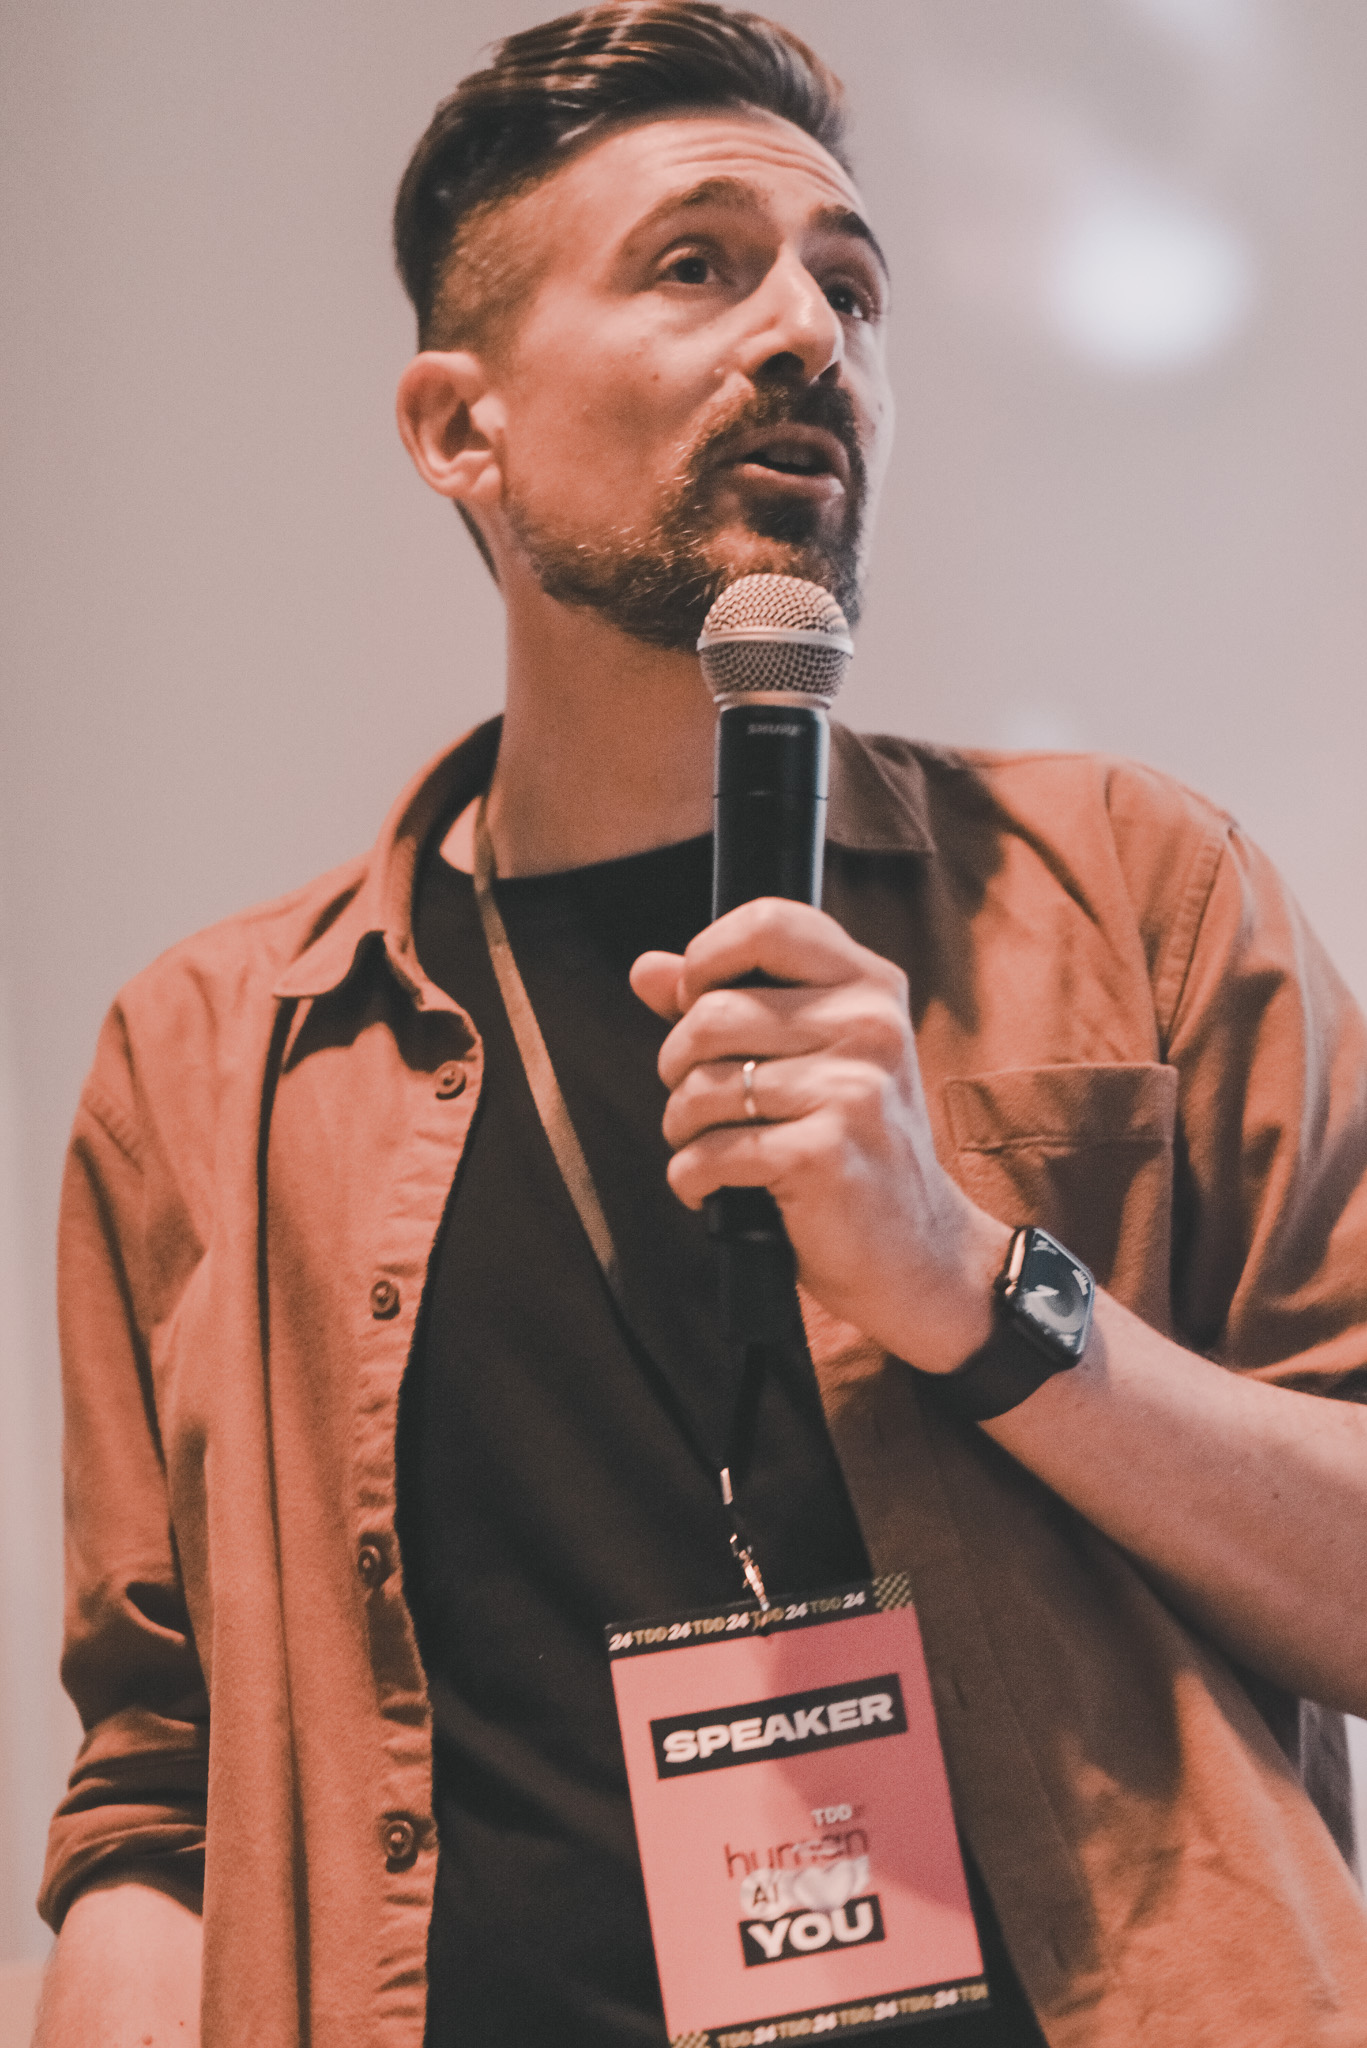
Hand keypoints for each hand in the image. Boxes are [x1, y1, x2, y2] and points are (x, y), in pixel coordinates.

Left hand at [630, 899, 1009, 1370]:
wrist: (918, 1251)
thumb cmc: (854, 1147)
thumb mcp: (809, 1061)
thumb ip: (732, 1005)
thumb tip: (647, 970)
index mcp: (870, 985)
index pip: (767, 923)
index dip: (706, 958)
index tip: (695, 1006)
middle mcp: (870, 1026)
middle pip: (711, 1013)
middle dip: (677, 1067)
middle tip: (697, 1103)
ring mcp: (852, 1089)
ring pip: (701, 1087)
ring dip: (682, 1129)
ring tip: (707, 1148)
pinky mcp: (825, 1153)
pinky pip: (710, 1152)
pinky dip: (692, 1179)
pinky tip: (714, 1190)